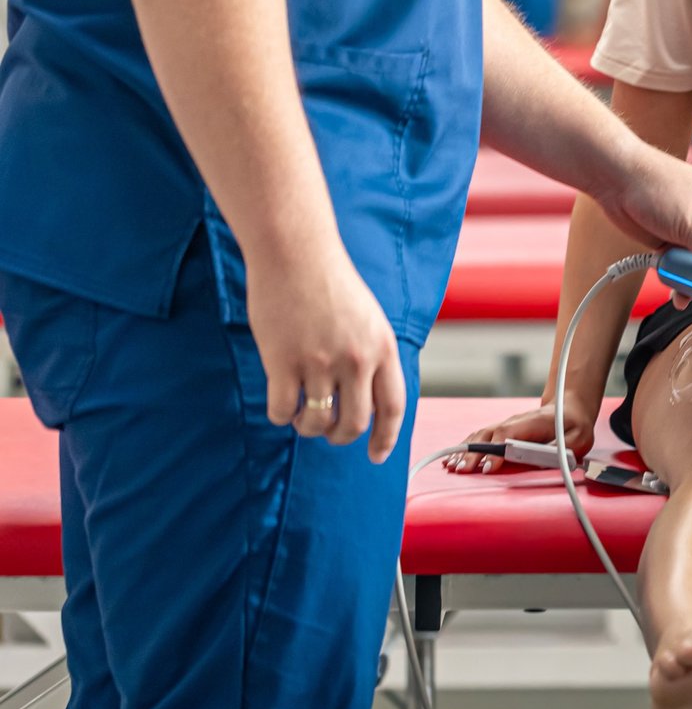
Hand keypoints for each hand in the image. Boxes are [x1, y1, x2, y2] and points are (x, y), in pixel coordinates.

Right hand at [250, 243, 405, 462]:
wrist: (295, 253)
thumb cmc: (330, 284)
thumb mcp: (369, 320)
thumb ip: (372, 357)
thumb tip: (368, 400)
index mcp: (383, 348)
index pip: (393, 407)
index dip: (386, 438)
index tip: (375, 455)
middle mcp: (356, 359)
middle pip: (354, 423)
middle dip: (340, 437)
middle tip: (328, 431)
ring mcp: (319, 361)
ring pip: (317, 421)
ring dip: (308, 427)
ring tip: (302, 415)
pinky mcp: (282, 360)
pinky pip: (283, 409)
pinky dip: (281, 415)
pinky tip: (280, 404)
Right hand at [445, 400, 594, 473]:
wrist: (569, 408)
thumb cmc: (574, 426)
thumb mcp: (578, 438)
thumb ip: (564, 448)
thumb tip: (547, 458)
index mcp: (533, 422)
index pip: (508, 434)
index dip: (496, 450)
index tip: (487, 467)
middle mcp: (515, 422)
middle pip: (489, 436)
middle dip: (474, 454)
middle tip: (462, 471)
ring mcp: (506, 426)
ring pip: (481, 436)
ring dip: (465, 451)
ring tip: (452, 467)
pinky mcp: (502, 432)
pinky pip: (480, 439)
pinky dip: (465, 448)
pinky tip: (453, 459)